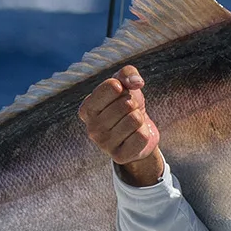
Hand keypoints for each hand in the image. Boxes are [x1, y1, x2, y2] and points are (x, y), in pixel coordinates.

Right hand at [79, 66, 164, 186]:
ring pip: (135, 120)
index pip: (112, 86)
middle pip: (126, 104)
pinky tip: (135, 136)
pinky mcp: (119, 157)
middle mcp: (91, 128)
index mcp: (86, 108)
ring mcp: (104, 145)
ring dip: (139, 119)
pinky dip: (144, 133)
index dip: (124, 87)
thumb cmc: (127, 104)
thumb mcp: (125, 84)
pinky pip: (141, 137)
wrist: (139, 131)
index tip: (121, 95)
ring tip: (132, 124)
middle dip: (134, 105)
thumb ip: (128, 73)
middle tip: (129, 112)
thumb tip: (136, 83)